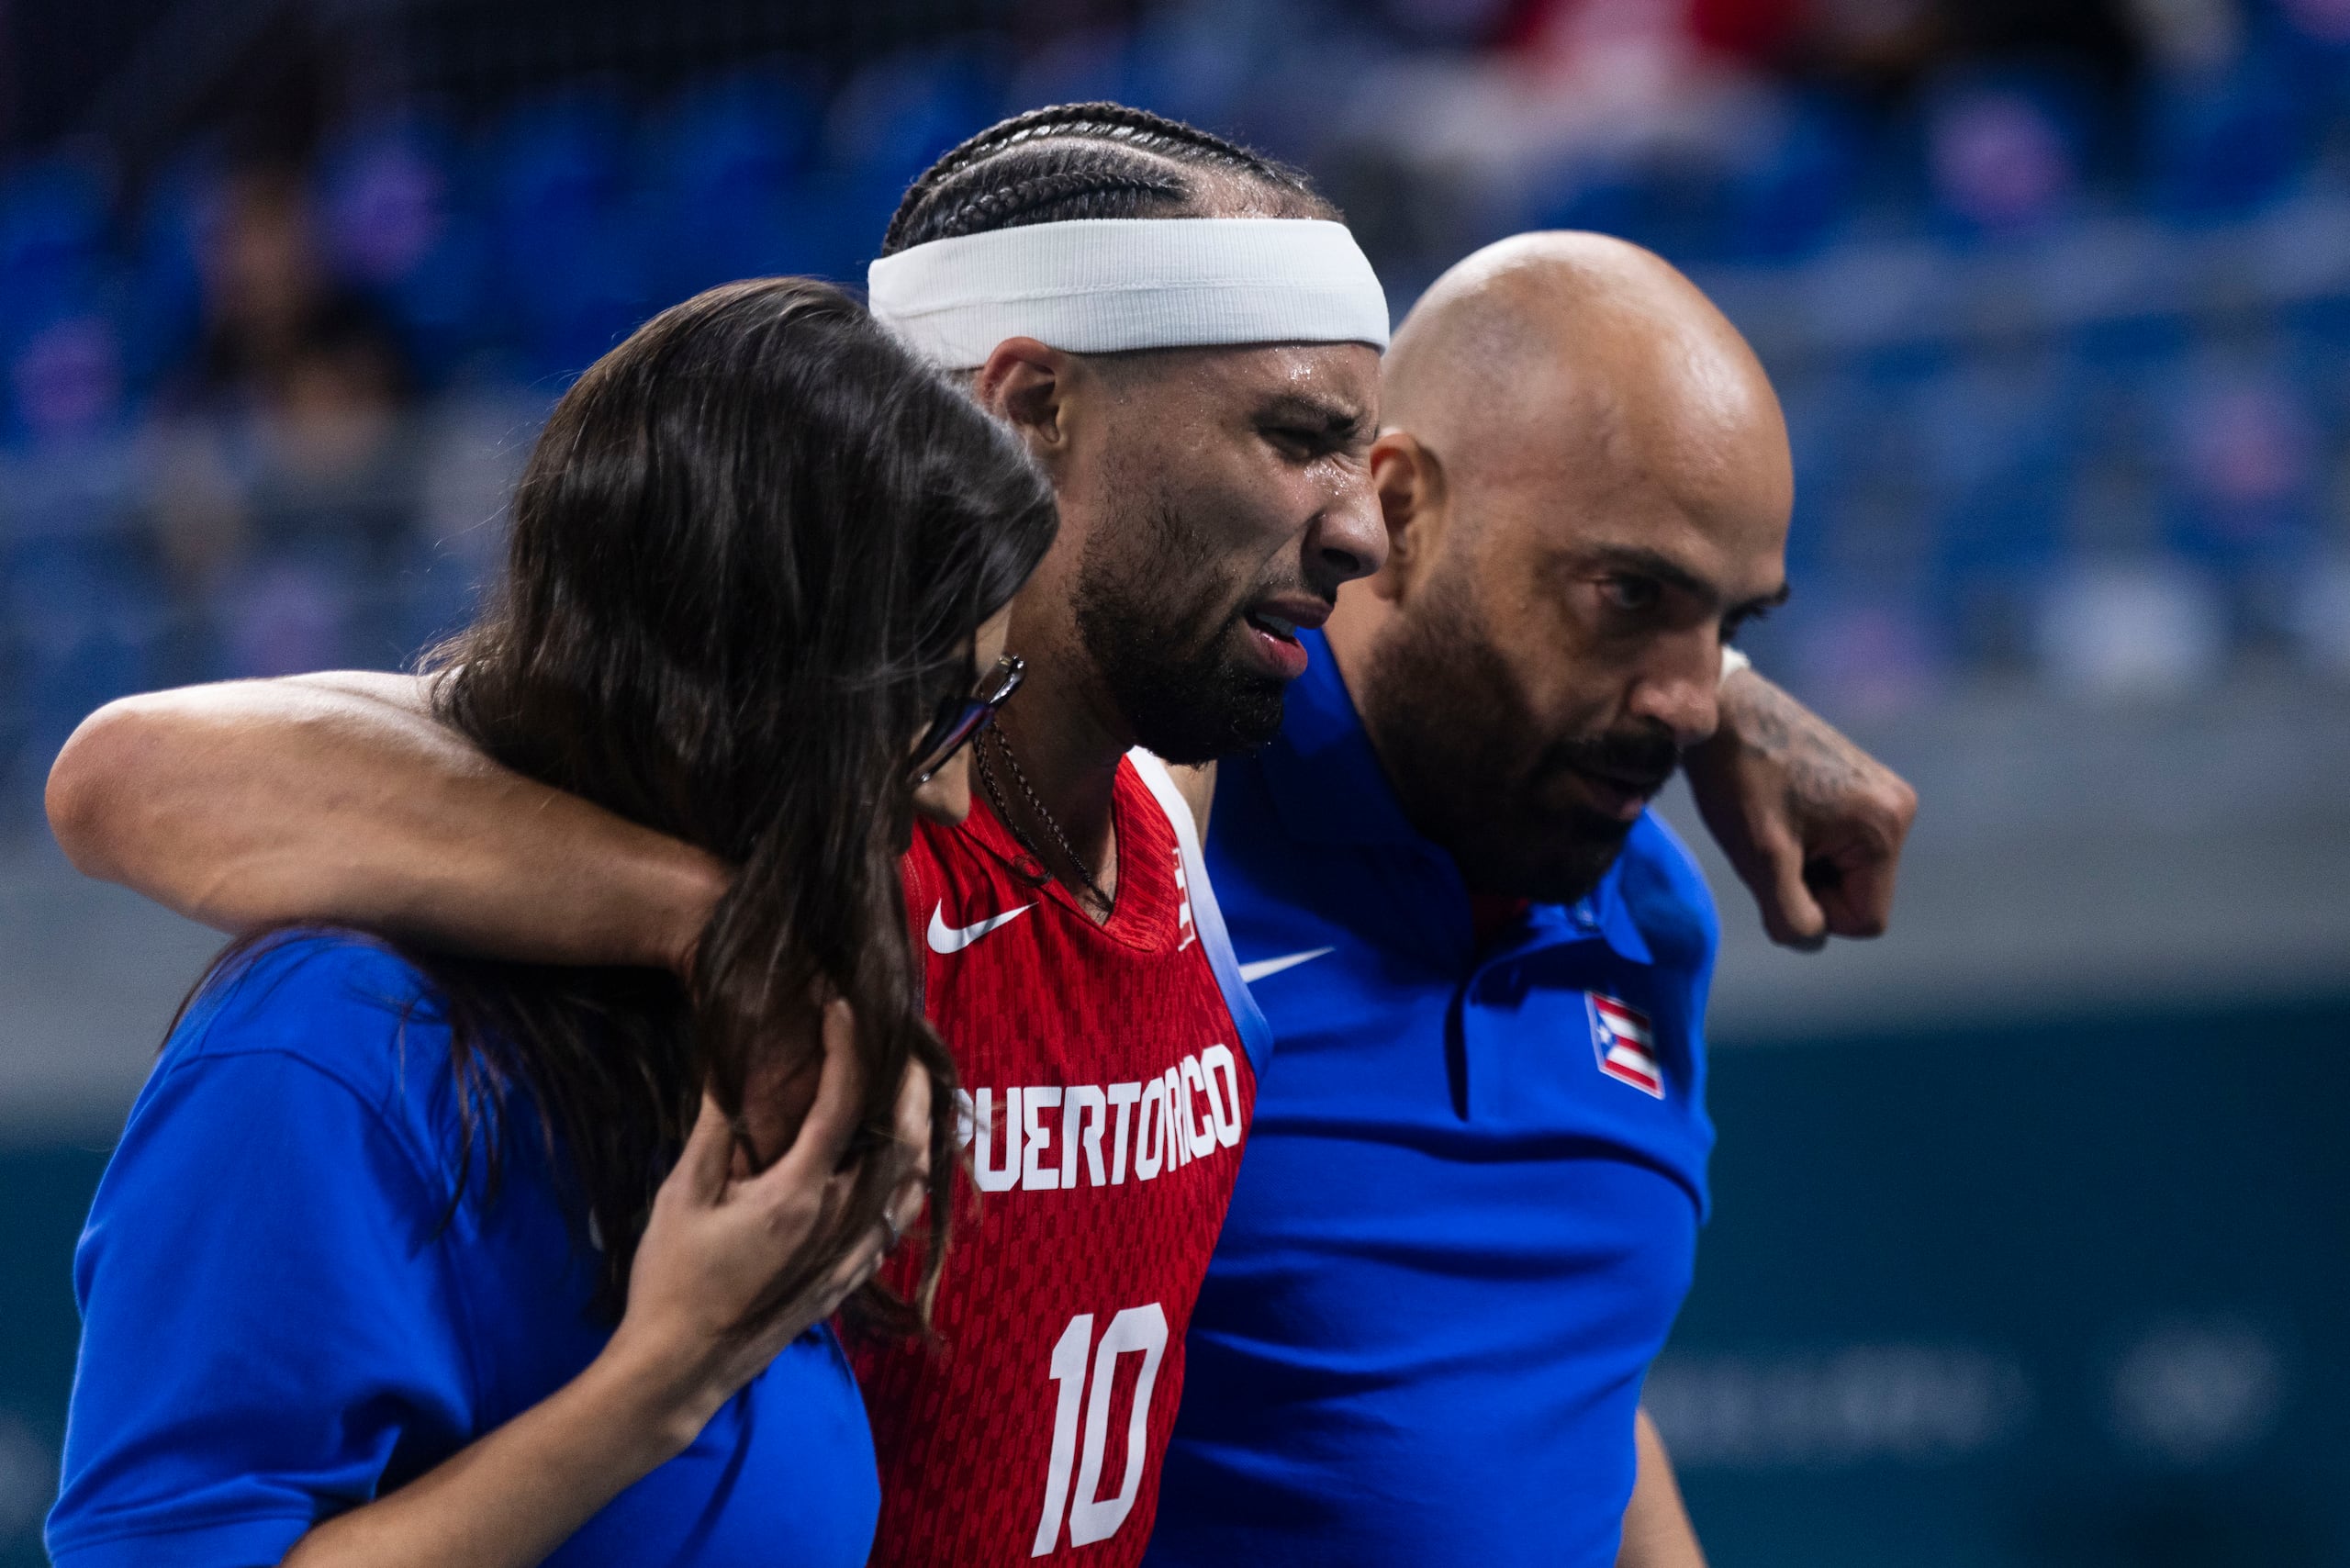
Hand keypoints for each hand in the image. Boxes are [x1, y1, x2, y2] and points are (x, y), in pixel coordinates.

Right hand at [599, 1001, 930, 1453]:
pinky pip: (898, 1222)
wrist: (680, 1368)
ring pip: (912, 1184)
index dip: (845, 1047)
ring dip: (921, 1132)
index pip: (842, 1103)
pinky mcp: (848, 1279)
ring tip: (913, 1093)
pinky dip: (910, 1182)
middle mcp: (841, 1222)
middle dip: (909, 1084)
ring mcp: (851, 1255)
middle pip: (902, 1141)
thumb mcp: (683, 1195)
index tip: (839, 1006)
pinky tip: (901, 1167)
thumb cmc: (671, 1279)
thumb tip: (730, 1065)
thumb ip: (716, 1128)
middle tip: (901, 1042)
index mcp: (800, 1193)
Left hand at [1683, 669, 1917, 950]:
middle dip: (1810, 886)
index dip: (1815, 913)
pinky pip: (1842, 847)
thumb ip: (1792, 916)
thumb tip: (1812, 941)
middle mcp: (1899, 809)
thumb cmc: (1738, 780)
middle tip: (1770, 843)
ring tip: (1772, 824)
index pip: (1865, 921)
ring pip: (1847, 874)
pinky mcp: (1863, 787)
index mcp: (1886, 828)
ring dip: (1806, 865)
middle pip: (1859, 897)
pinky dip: (1807, 844)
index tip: (1778, 871)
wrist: (1721, 713)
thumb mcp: (1761, 860)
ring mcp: (1884, 795)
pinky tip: (1780, 813)